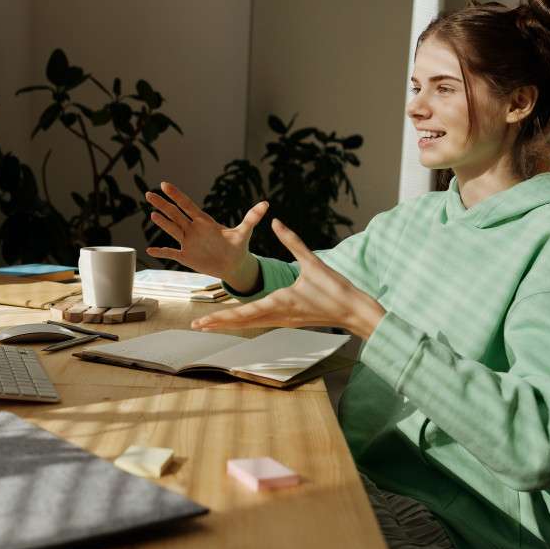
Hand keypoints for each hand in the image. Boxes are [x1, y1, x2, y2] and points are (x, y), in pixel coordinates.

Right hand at [145, 181, 267, 290]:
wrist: (234, 265)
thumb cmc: (238, 246)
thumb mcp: (244, 232)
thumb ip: (251, 218)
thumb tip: (266, 204)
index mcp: (204, 221)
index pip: (187, 205)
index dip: (176, 195)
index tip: (164, 184)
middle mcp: (193, 229)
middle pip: (175, 214)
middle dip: (163, 204)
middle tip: (149, 194)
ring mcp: (188, 242)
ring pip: (172, 230)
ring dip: (162, 223)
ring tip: (152, 214)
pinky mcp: (186, 257)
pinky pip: (171, 253)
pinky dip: (161, 252)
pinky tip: (150, 250)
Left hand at [190, 218, 385, 337]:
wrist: (354, 313)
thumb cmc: (336, 289)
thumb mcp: (313, 262)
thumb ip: (292, 241)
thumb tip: (276, 221)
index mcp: (279, 302)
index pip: (244, 312)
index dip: (221, 316)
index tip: (202, 321)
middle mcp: (277, 315)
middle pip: (241, 322)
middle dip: (218, 324)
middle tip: (195, 326)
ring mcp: (282, 321)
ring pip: (250, 324)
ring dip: (229, 324)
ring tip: (209, 325)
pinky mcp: (288, 320)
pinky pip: (260, 322)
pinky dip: (245, 322)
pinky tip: (237, 321)